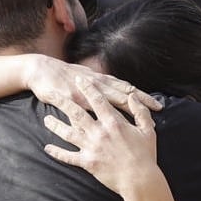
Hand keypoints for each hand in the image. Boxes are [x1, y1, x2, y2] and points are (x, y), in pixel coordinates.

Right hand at [23, 56, 157, 120]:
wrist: (41, 70)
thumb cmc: (65, 74)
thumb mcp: (87, 75)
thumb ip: (102, 84)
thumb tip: (119, 91)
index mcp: (101, 80)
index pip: (127, 89)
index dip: (143, 98)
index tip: (158, 106)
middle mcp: (96, 84)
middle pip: (123, 94)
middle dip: (141, 103)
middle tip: (157, 111)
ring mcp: (84, 92)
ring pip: (107, 103)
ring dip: (121, 113)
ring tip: (135, 126)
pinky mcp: (70, 99)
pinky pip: (85, 112)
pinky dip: (93, 120)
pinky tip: (101, 130)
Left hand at [42, 92, 160, 197]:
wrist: (140, 180)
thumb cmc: (145, 155)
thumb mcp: (147, 130)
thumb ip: (140, 112)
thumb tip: (134, 97)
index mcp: (114, 122)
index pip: (97, 100)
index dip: (87, 88)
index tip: (78, 79)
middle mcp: (99, 132)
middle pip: (76, 113)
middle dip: (62, 101)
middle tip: (51, 93)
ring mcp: (92, 147)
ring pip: (68, 133)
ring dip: (56, 125)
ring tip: (46, 119)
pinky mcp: (88, 163)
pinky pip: (68, 157)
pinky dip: (57, 152)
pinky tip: (47, 148)